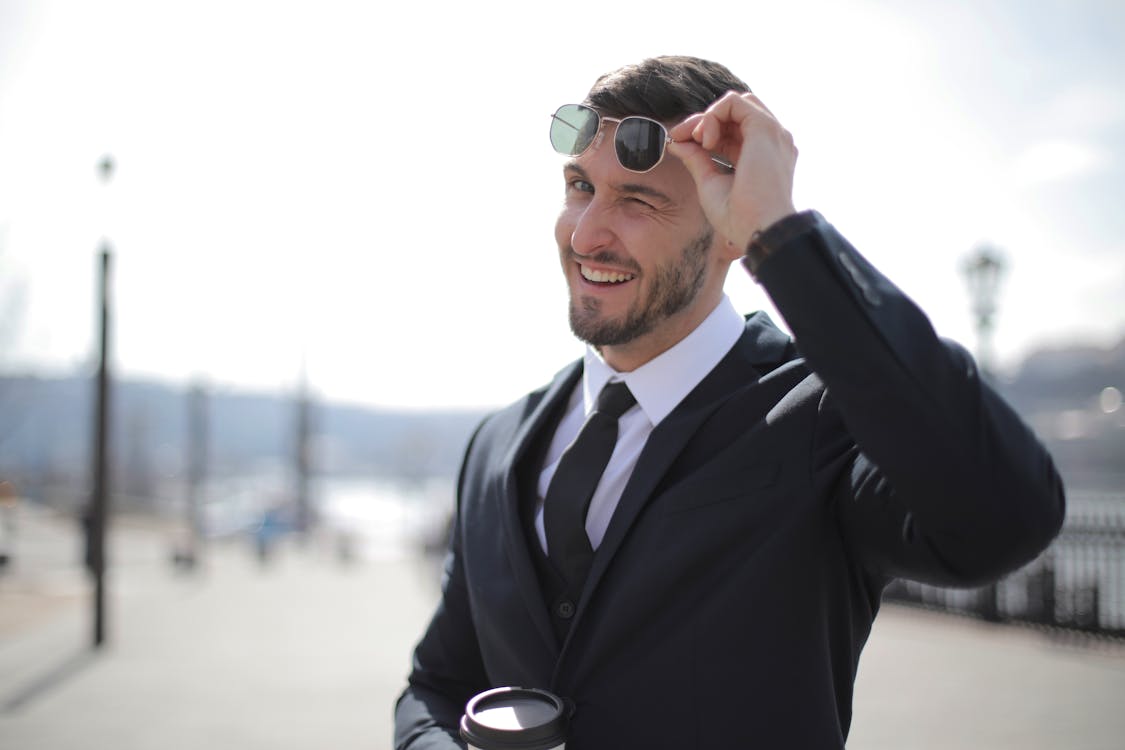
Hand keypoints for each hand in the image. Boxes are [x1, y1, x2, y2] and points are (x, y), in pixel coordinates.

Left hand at [667, 91, 797, 257]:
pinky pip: (734, 102)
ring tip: (698, 141)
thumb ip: (697, 159)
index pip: (730, 130)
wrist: (758, 229)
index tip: (678, 142)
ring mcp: (771, 133)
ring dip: (708, 117)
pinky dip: (713, 114)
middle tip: (681, 137)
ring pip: (735, 104)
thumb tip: (676, 142)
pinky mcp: (765, 127)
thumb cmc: (739, 216)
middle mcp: (770, 142)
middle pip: (733, 114)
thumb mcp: (711, 182)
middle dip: (702, 121)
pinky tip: (705, 140)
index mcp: (762, 156)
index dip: (702, 132)